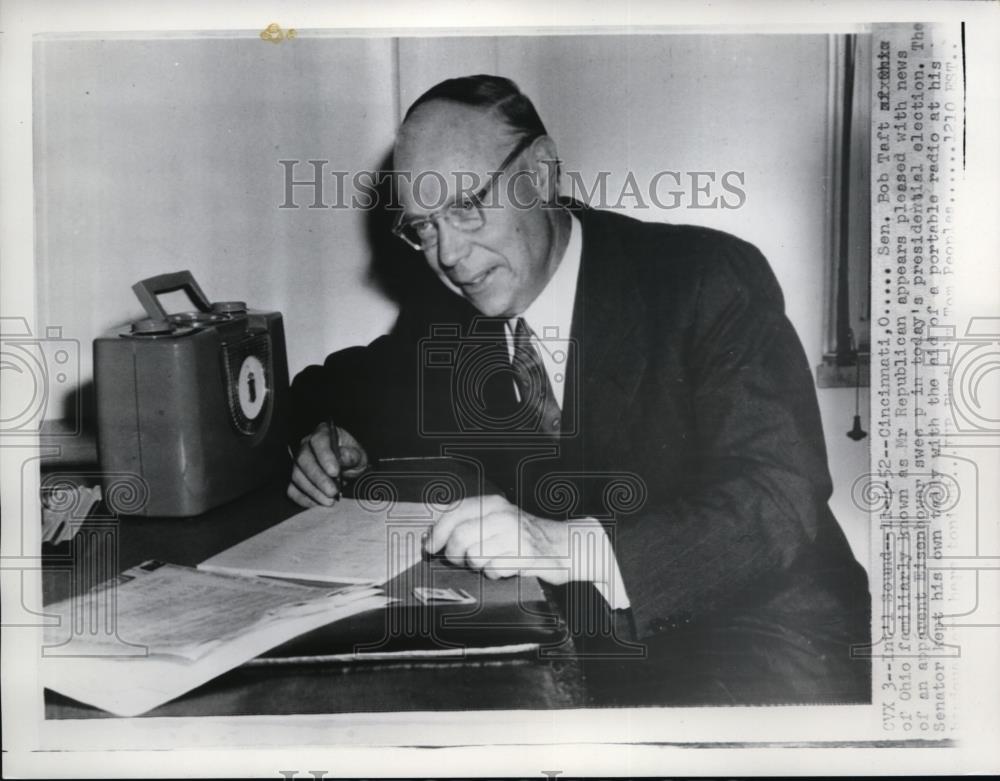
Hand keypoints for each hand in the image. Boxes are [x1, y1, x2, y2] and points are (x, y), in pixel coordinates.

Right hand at [287, 422, 369, 506]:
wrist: (348, 470)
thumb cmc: (352, 458)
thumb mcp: (359, 455)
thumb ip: (352, 456)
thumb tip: (342, 457)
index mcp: (323, 433)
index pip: (319, 441)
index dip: (325, 456)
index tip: (335, 472)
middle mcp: (306, 445)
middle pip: (304, 459)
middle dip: (319, 478)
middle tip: (333, 492)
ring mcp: (298, 462)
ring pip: (297, 476)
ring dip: (313, 491)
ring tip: (329, 500)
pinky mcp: (295, 479)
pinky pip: (293, 490)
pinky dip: (305, 499)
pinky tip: (319, 504)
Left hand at [425, 495, 572, 584]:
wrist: (563, 545)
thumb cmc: (522, 536)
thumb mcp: (495, 520)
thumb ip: (466, 524)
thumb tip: (430, 537)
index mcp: (493, 504)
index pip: (454, 512)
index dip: (436, 532)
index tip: (429, 548)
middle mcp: (504, 515)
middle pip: (460, 536)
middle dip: (454, 555)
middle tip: (461, 560)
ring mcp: (516, 536)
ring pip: (475, 556)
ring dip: (477, 566)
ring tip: (489, 563)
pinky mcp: (526, 556)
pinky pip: (494, 570)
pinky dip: (494, 574)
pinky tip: (504, 568)